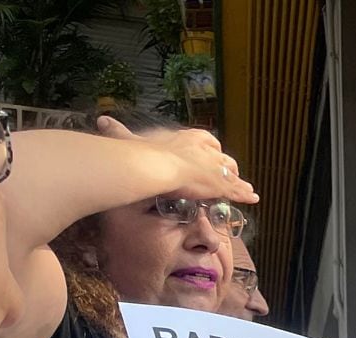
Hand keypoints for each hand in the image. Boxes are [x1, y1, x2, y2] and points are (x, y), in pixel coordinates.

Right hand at [98, 117, 256, 203]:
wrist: (158, 166)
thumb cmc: (145, 153)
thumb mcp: (132, 140)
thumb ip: (119, 132)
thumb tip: (102, 121)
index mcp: (189, 137)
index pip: (206, 141)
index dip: (210, 150)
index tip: (210, 156)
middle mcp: (206, 150)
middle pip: (222, 158)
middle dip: (226, 167)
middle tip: (228, 176)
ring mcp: (215, 167)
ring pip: (232, 174)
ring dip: (237, 181)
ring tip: (246, 189)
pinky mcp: (220, 183)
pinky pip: (236, 189)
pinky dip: (244, 194)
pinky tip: (253, 198)